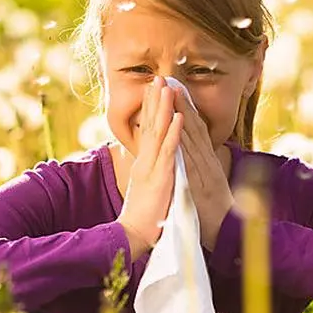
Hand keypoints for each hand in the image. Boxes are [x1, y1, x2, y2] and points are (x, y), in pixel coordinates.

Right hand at [116, 77, 183, 257]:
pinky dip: (174, 133)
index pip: (147, 130)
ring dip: (163, 108)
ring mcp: (152, 167)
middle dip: (154, 100)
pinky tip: (178, 117)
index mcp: (143, 163)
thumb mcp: (146, 188)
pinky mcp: (160, 177)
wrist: (133, 235)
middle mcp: (145, 161)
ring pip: (158, 132)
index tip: (154, 89)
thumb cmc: (143, 216)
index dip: (151, 109)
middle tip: (158, 78)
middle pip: (150, 125)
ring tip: (167, 87)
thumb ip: (148, 172)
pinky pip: (169, 152)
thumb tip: (150, 162)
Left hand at [171, 87, 234, 251]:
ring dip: (182, 114)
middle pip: (193, 127)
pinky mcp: (201, 184)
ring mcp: (205, 171)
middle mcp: (207, 162)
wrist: (227, 234)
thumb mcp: (206, 185)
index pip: (194, 130)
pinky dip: (185, 143)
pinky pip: (191, 161)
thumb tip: (193, 156)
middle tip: (170, 80)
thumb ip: (200, 169)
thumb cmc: (213, 213)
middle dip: (181, 103)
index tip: (174, 89)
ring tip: (172, 93)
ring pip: (192, 138)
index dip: (184, 108)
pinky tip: (178, 127)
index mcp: (206, 162)